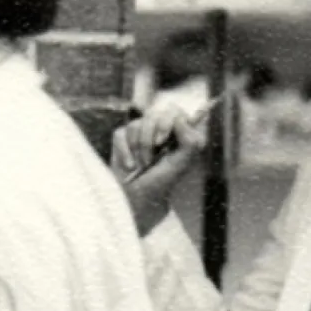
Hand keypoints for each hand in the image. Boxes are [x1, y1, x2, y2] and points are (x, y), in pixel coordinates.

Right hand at [110, 101, 210, 233]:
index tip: (163, 142)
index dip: (167, 122)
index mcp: (177, 133)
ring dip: (138, 149)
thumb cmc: (160, 183)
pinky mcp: (122, 137)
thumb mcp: (181, 165)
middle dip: (148, 140)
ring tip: (142, 165)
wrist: (134, 198)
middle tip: (151, 159)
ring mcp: (139, 132)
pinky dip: (124, 151)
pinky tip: (130, 165)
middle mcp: (159, 129)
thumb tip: (179, 118)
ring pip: (136, 124)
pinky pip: (121, 133)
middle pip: (153, 114)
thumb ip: (190, 141)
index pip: (174, 111)